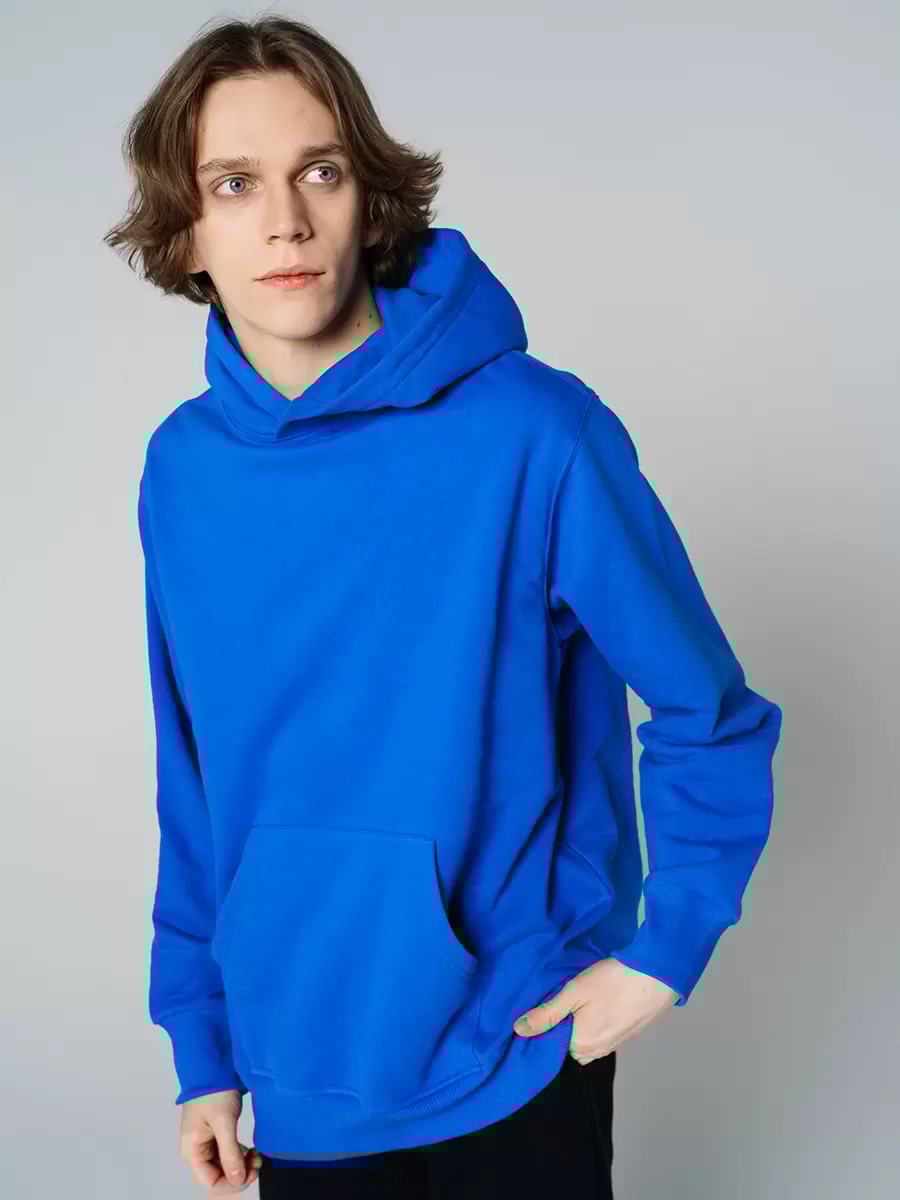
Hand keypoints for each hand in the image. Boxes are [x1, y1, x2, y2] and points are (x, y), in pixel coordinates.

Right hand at [179, 1088, 262, 1191]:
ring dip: (241, 1165)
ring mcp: (205, 1143)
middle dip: (239, 1174)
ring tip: (257, 1156)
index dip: (232, 1183)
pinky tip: (251, 1150)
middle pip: (217, 1176)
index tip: (252, 1173)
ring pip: (224, 1166)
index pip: (211, 1182)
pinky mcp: (215, 1135)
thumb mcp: (224, 1122)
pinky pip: (226, 1154)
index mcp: (192, 1150)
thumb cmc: (214, 1091)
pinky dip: (239, 1155)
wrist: (213, 1066)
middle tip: (258, 1162)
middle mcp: (196, 1150)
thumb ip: (230, 1153)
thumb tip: (238, 1180)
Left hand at [513, 957, 677, 1063]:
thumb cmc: (613, 982)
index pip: (552, 1046)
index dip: (545, 1028)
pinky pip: (604, 1033)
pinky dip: (598, 1022)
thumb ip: (547, 1013)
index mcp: (581, 1045)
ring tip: (581, 999)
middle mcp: (597, 1051)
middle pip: (570, 1045)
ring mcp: (615, 1044)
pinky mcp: (629, 1033)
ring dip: (582, 1024)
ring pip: (587, 1039)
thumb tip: (519, 1030)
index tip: (543, 1008)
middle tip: (563, 999)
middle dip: (564, 1027)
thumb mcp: (574, 992)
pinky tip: (600, 1002)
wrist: (658, 976)